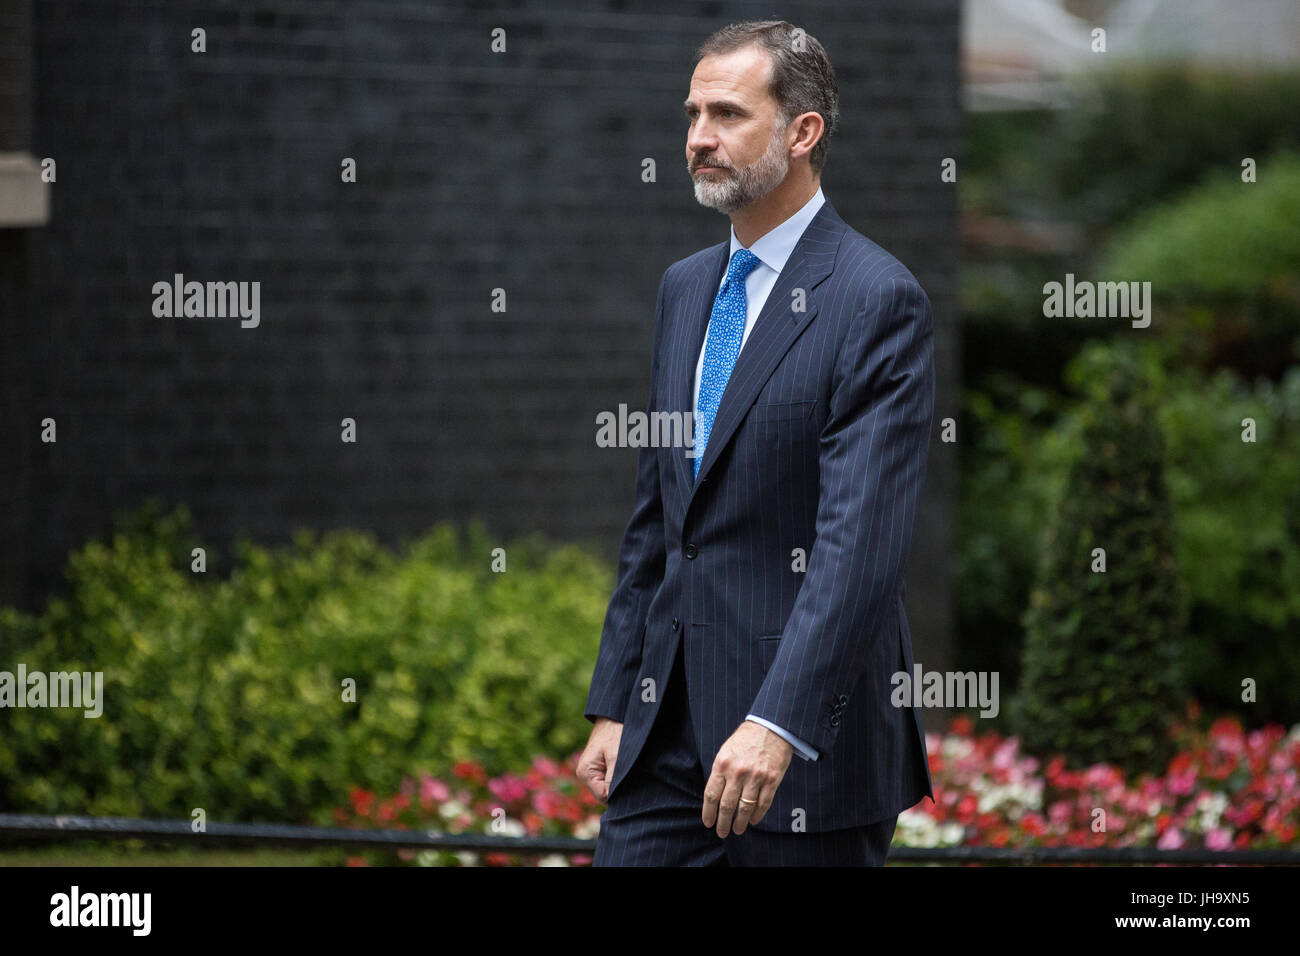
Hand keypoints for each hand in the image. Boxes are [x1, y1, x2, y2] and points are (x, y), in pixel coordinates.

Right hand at [577, 717, 622, 802]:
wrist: (614, 715)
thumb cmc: (615, 733)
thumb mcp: (617, 758)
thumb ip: (614, 781)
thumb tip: (614, 801)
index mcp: (585, 773)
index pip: (603, 796)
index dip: (618, 793)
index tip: (630, 781)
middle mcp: (585, 773)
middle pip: (604, 793)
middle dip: (618, 787)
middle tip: (631, 776)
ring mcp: (591, 770)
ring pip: (608, 786)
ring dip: (618, 781)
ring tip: (628, 769)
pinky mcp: (598, 766)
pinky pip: (608, 778)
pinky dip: (618, 775)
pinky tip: (625, 767)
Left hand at [702, 720, 792, 836]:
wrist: (771, 726)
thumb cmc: (746, 739)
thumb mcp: (726, 751)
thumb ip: (721, 772)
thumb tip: (715, 796)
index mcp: (722, 764)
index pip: (711, 794)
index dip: (708, 812)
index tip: (708, 822)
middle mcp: (738, 772)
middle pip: (727, 805)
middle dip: (722, 822)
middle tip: (721, 832)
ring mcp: (756, 777)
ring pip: (745, 808)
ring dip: (740, 822)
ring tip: (737, 830)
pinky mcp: (772, 780)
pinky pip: (763, 804)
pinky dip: (757, 815)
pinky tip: (753, 821)